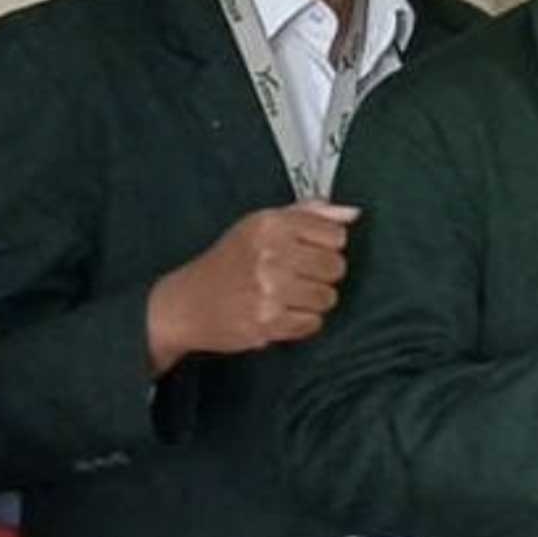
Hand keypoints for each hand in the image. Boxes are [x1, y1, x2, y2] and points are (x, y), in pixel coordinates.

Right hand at [145, 200, 359, 373]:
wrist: (185, 304)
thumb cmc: (227, 262)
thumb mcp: (261, 225)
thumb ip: (309, 214)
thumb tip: (352, 213)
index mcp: (271, 225)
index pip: (336, 234)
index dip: (328, 245)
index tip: (309, 251)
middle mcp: (270, 254)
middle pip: (336, 267)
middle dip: (322, 274)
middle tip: (298, 276)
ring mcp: (269, 290)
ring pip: (328, 297)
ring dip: (312, 300)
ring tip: (288, 295)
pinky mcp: (267, 321)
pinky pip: (313, 323)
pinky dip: (301, 322)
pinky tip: (281, 312)